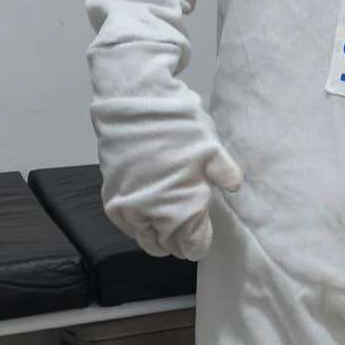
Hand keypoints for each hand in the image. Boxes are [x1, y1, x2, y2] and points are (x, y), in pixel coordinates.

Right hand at [91, 83, 241, 260]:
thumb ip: (224, 172)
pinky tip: (151, 214)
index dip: (200, 243)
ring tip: (172, 224)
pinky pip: (127, 225)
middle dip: (180, 241)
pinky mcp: (110, 195)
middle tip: (190, 232)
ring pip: (144, 237)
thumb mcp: (210, 146)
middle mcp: (149, 212)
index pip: (192, 243)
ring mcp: (126, 206)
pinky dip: (140, 224)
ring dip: (158, 234)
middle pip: (167, 244)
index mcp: (178, 206)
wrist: (132, 100)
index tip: (205, 238)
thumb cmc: (176, 124)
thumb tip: (234, 187)